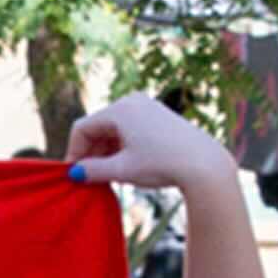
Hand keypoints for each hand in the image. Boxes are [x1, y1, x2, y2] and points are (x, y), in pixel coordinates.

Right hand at [62, 91, 235, 193]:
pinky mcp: (159, 115)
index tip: (75, 174)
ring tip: (109, 174)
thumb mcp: (123, 170)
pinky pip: (129, 127)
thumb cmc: (162, 164)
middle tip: (90, 177)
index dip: (74, 152)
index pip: (82, 128)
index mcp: (119, 109)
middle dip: (91, 152)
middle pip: (98, 126)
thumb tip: (75, 173)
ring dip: (106, 150)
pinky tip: (126, 165)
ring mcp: (147, 106)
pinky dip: (122, 145)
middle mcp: (132, 101)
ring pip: (114, 128)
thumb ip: (93, 170)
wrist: (204, 164)